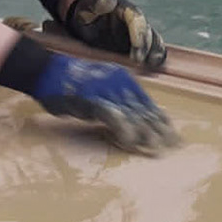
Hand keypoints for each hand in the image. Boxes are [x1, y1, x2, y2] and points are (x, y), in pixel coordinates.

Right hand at [30, 53, 179, 155]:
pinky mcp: (92, 100)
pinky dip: (123, 131)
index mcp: (125, 80)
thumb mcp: (100, 89)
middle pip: (145, 111)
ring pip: (133, 115)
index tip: (174, 137)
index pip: (149, 105)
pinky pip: (113, 117)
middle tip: (173, 148)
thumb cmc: (72, 84)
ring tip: (156, 150)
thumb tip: (133, 120)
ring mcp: (107, 91)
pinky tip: (130, 143)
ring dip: (146, 134)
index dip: (163, 122)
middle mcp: (120, 84)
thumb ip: (116, 102)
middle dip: (160, 132)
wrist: (47, 72)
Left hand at [64, 0, 166, 69]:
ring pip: (153, 39)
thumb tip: (111, 1)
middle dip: (144, 46)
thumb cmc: (85, 15)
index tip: (136, 46)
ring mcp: (138, 32)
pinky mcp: (139, 44)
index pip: (135, 18)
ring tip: (150, 64)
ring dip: (153, 52)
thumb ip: (97, 5)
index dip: (138, 32)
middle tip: (137, 60)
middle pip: (146, 30)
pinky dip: (155, 56)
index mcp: (123, 8)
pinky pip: (153, 48)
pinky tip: (154, 66)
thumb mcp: (86, 9)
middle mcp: (135, 19)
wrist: (85, 23)